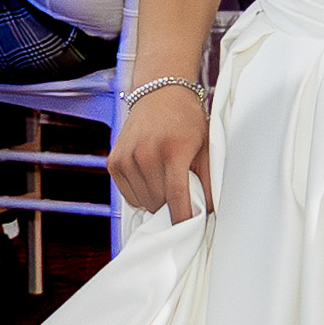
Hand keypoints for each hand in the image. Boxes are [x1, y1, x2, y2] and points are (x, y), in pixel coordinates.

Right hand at [112, 80, 208, 222]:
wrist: (159, 94)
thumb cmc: (186, 120)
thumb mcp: (206, 145)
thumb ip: (209, 179)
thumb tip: (209, 211)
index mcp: (172, 150)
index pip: (176, 197)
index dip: (183, 218)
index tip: (188, 230)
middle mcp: (146, 154)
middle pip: (159, 203)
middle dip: (172, 204)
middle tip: (180, 188)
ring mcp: (126, 158)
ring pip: (143, 202)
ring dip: (156, 198)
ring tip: (164, 177)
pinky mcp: (114, 162)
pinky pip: (128, 195)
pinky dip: (141, 192)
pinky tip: (150, 175)